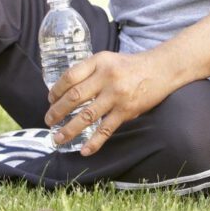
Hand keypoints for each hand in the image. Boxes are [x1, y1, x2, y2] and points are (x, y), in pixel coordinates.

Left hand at [45, 51, 165, 155]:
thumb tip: (66, 90)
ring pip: (86, 116)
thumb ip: (90, 71)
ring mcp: (116, 95)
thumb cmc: (131, 65)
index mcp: (99, 62)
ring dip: (69, 129)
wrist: (161, 69)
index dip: (56, 90)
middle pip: (74, 97)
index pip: (70, 76)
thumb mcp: (108, 60)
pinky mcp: (126, 110)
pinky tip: (84, 150)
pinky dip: (94, 142)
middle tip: (48, 121)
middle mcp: (106, 77)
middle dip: (57, 111)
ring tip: (57, 138)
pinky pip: (106, 129)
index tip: (50, 99)